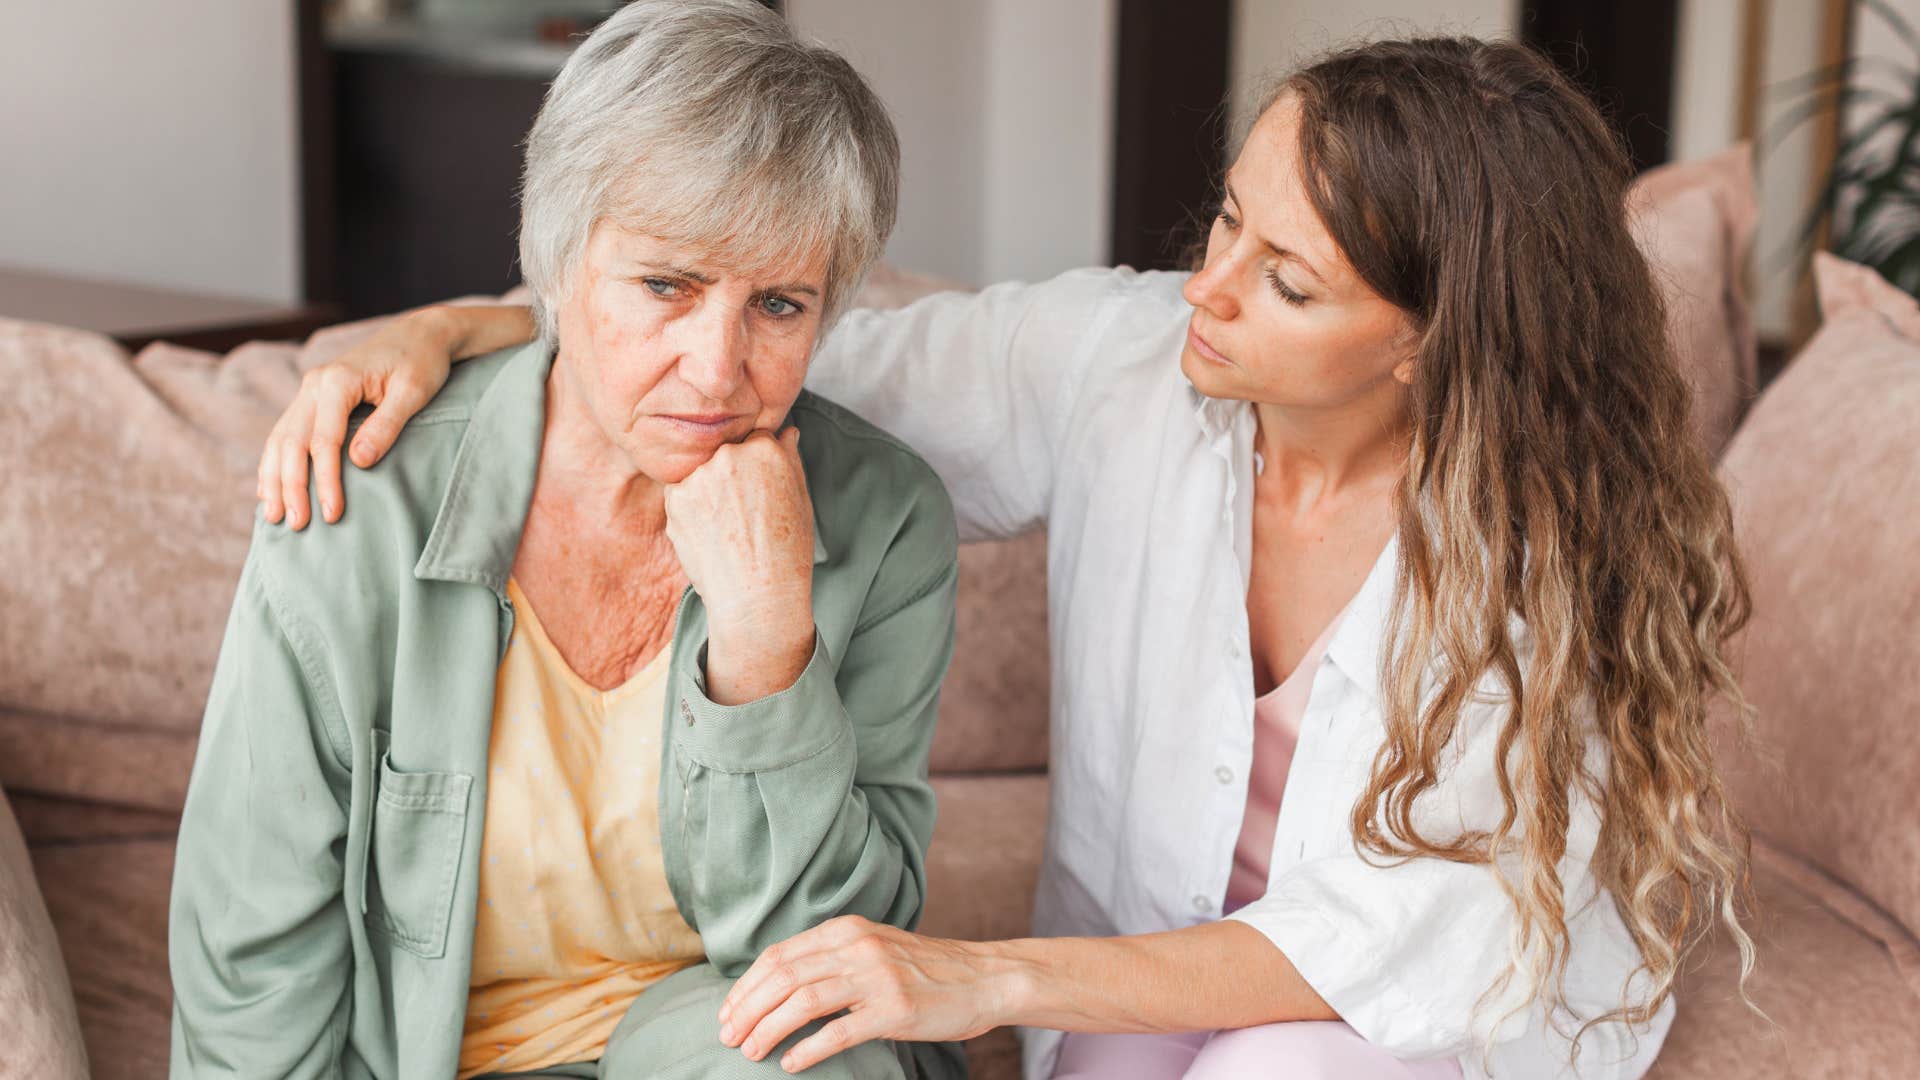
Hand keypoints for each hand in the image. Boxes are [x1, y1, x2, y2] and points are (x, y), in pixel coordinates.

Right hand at [257, 307, 458, 528]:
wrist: (420, 334)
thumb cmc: (422, 362)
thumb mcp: (413, 392)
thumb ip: (386, 425)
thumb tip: (358, 462)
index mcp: (338, 381)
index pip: (324, 441)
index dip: (326, 481)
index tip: (333, 514)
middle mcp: (314, 384)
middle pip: (292, 442)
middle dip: (291, 486)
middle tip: (298, 524)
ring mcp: (309, 390)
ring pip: (279, 438)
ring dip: (274, 478)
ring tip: (275, 516)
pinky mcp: (312, 398)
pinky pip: (284, 432)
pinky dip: (273, 462)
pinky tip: (268, 489)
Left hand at [662, 427, 816, 703]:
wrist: (757, 597)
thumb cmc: (787, 552)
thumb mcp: (801, 500)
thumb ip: (789, 458)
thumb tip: (786, 431)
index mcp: (765, 448)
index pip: (754, 439)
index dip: (757, 466)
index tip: (760, 489)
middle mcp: (729, 454)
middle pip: (725, 453)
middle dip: (730, 475)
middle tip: (742, 514)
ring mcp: (699, 475)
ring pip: (700, 472)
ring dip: (708, 491)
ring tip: (726, 528)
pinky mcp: (674, 498)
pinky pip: (681, 493)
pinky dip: (690, 510)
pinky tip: (710, 535)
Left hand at [718, 916, 1019, 1073]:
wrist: (984, 977)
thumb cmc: (926, 969)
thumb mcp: (874, 947)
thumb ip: (832, 956)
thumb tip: (779, 982)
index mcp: (847, 929)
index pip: (779, 955)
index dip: (746, 985)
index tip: (727, 1011)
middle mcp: (858, 948)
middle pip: (784, 977)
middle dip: (747, 1009)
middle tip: (728, 1036)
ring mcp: (877, 978)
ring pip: (803, 1001)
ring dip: (768, 1029)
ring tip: (750, 1051)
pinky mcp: (895, 1011)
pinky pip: (840, 1031)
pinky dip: (808, 1049)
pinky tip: (791, 1063)